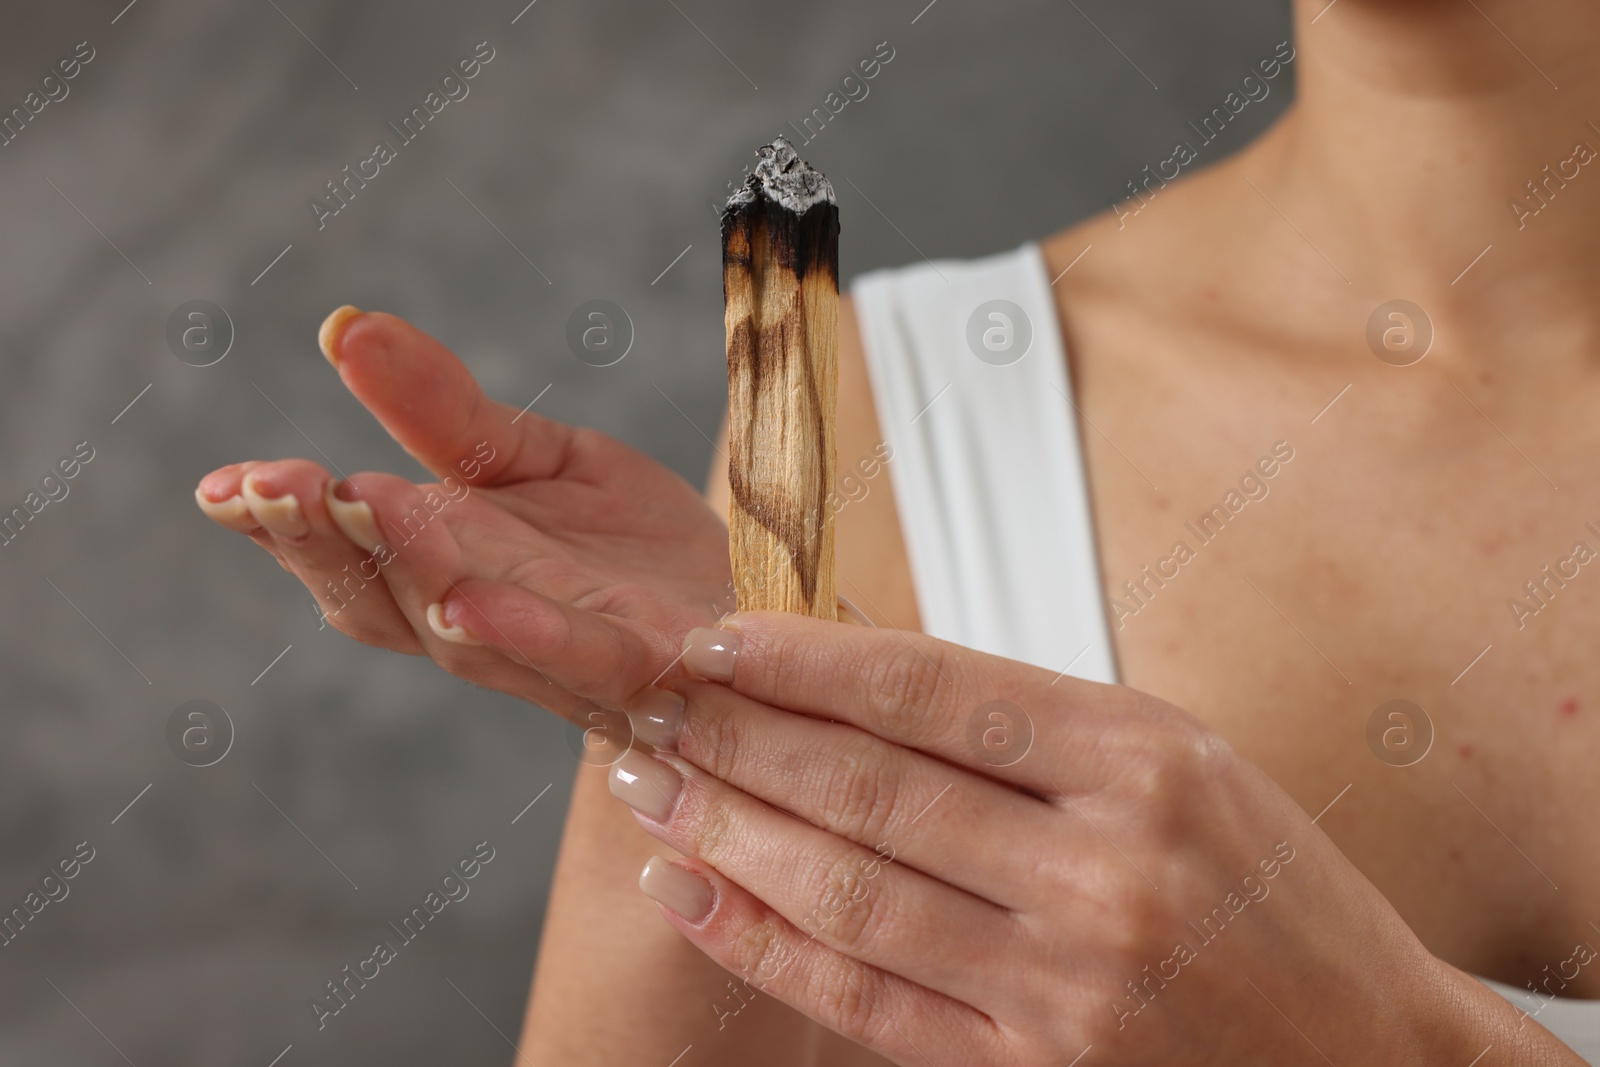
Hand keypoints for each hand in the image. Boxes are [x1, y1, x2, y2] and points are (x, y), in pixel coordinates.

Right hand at [194, 307, 731, 721]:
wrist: (760, 604)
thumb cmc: (635, 549)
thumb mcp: (538, 459)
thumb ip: (446, 411)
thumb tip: (345, 326)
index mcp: (453, 571)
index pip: (353, 558)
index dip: (286, 531)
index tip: (223, 488)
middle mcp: (493, 629)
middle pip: (389, 601)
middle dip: (325, 545)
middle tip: (272, 488)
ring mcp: (566, 660)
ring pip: (472, 636)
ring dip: (411, 575)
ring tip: (360, 512)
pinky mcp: (649, 671)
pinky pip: (585, 660)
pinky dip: (530, 635)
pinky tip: (474, 599)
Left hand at [599, 614, 1553, 1064]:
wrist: (1365, 1056)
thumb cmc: (1271, 892)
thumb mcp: (1181, 760)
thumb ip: (1031, 724)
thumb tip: (858, 673)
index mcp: (1143, 760)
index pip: (932, 686)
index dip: (805, 658)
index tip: (720, 637)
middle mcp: (1102, 866)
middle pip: (870, 785)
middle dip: (739, 737)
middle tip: (652, 703)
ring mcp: (1064, 980)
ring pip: (848, 890)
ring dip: (727, 832)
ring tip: (651, 785)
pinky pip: (866, 999)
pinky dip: (763, 945)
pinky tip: (694, 895)